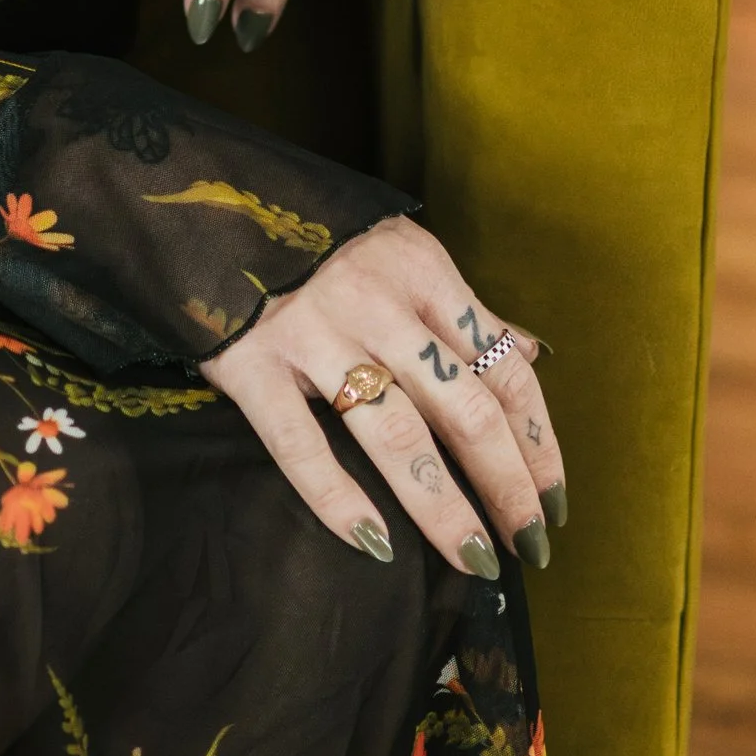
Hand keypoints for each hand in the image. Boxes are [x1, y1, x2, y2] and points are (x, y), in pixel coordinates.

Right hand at [201, 214, 562, 573]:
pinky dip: (339, 500)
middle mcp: (378, 305)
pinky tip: (375, 545)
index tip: (553, 501)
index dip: (538, 441)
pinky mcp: (251, 366)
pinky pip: (301, 446)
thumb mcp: (401, 248)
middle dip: (506, 487)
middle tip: (527, 547)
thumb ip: (459, 308)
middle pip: (464, 409)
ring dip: (442, 506)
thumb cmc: (318, 232)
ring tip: (472, 560)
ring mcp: (313, 336)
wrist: (202, 195)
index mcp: (422, 272)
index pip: (503, 368)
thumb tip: (527, 351)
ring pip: (396, 436)